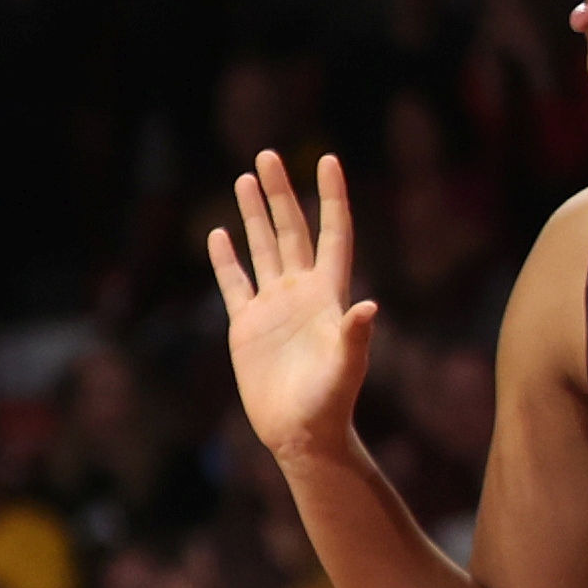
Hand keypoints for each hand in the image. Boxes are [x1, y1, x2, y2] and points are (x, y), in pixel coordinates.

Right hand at [206, 149, 377, 461]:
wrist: (301, 432)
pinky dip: (227, 258)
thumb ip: (355, 336)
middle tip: (268, 155)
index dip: (330, 197)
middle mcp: (301, 292)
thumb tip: (368, 307)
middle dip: (280, 192)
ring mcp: (273, 306)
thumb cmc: (330, 403)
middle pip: (291, 230)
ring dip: (254, 214)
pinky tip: (219, 234)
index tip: (327, 160)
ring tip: (246, 178)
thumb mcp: (346, 368)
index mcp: (328, 294)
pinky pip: (234, 283)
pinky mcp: (246, 325)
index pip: (332, 233)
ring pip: (262, 248)